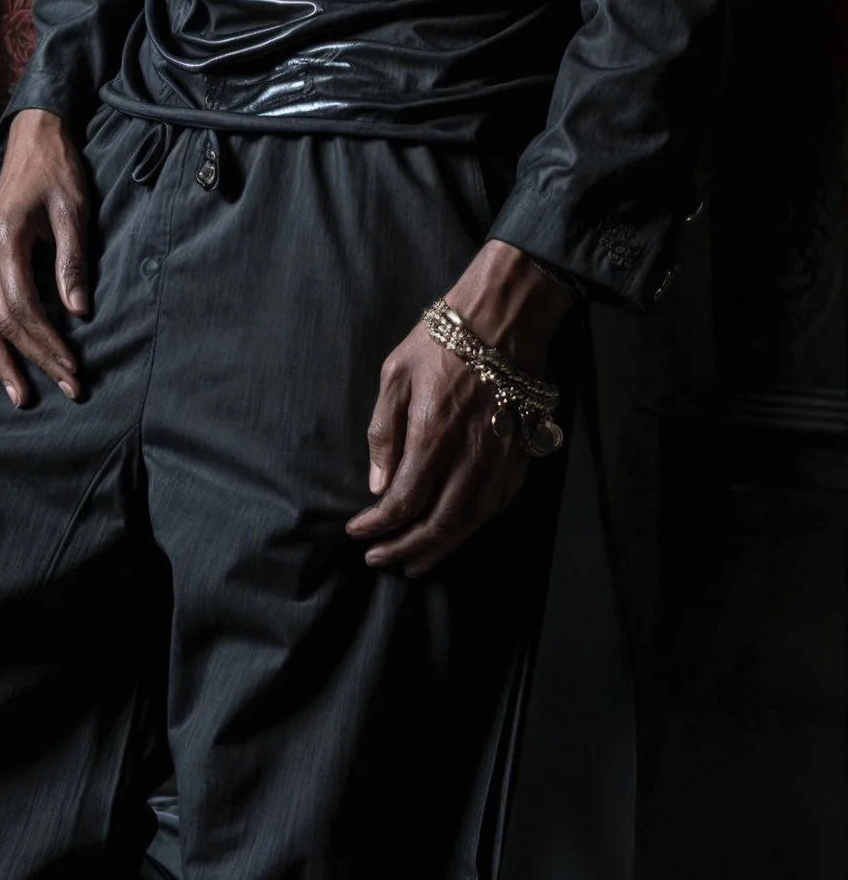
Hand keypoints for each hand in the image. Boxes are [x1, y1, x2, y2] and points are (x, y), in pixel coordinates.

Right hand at [0, 110, 95, 405]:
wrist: (33, 140)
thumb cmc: (57, 172)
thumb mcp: (73, 211)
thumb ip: (72, 263)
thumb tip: (79, 314)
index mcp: (3, 242)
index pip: (22, 308)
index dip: (47, 343)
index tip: (73, 369)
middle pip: (1, 321)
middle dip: (32, 360)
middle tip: (64, 390)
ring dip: (0, 360)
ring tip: (18, 396)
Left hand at [348, 240, 572, 574]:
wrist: (504, 317)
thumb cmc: (441, 341)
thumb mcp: (394, 374)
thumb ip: (384, 431)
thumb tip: (378, 484)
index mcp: (434, 433)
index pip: (404, 500)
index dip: (379, 526)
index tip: (357, 534)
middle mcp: (471, 454)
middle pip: (439, 522)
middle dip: (406, 549)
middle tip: (380, 561)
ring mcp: (502, 457)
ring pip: (472, 521)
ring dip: (441, 548)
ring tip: (415, 563)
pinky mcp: (523, 454)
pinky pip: (499, 504)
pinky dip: (474, 526)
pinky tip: (457, 534)